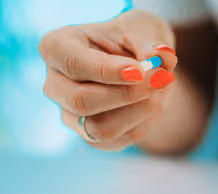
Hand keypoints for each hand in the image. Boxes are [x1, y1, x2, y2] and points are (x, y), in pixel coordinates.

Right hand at [39, 10, 177, 149]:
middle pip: (82, 101)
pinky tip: (152, 102)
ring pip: (100, 128)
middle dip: (127, 95)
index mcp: (57, 47)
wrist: (141, 63)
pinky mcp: (90, 135)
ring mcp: (70, 113)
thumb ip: (151, 43)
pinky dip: (142, 123)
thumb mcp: (144, 29)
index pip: (75, 64)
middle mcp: (55, 84)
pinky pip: (117, 140)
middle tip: (162, 80)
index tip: (140, 71)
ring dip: (139, 111)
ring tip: (161, 89)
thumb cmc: (135, 38)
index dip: (109, 72)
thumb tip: (162, 55)